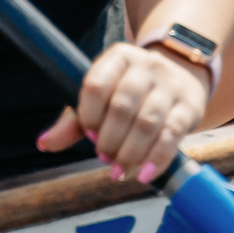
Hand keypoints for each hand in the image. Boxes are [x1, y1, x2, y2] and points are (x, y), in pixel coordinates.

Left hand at [39, 42, 212, 184]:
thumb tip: (44, 143)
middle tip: (104, 158)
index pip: (96, 85)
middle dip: (109, 140)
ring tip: (118, 170)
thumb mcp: (101, 97)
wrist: (181, 75)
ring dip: (129, 153)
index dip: (88, 116)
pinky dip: (157, 159)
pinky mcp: (189, 106)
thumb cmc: (130, 92)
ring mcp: (171, 84)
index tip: (89, 134)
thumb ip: (72, 121)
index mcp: (118, 58)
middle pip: (122, 106)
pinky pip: (172, 134)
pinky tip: (144, 174)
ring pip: (147, 122)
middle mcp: (147, 66)